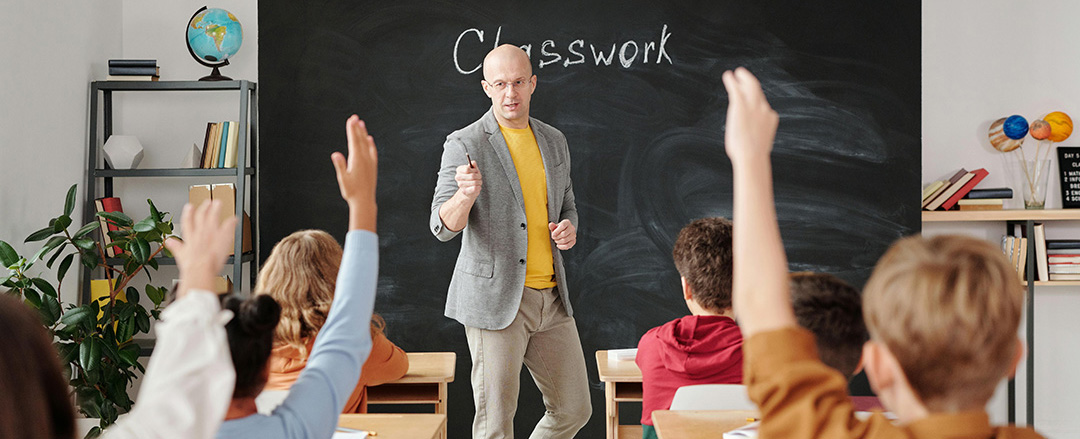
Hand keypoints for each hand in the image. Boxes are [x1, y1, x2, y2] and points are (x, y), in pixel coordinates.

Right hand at [164, 200, 236, 297]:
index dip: (188, 212)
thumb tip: (168, 242)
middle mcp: (200, 232)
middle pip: (202, 216)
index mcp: (190, 237)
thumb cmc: (191, 266)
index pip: (187, 221)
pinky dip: (231, 222)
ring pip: (213, 217)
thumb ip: (175, 246)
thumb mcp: (180, 255)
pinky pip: (228, 227)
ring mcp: (211, 233)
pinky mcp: (222, 237)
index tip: (189, 206)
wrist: (201, 269)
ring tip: (218, 203)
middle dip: (204, 207)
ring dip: (216, 209)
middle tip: (208, 201)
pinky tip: (234, 218)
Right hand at [331, 115, 378, 231]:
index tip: (351, 119)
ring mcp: (370, 162)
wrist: (365, 201)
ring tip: (361, 123)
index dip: (352, 129)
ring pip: (367, 144)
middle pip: (361, 140)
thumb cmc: (352, 192)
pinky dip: (371, 144)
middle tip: (355, 116)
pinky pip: (372, 151)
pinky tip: (369, 139)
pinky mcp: (373, 166)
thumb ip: (340, 165)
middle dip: (357, 128)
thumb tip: (335, 154)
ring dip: (363, 133)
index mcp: (357, 160)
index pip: (354, 141)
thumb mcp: (343, 179)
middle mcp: (365, 159)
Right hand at [455, 161, 482, 199]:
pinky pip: (475, 188)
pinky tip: (477, 187)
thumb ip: (474, 165)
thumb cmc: (472, 178)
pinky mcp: (464, 191)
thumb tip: (473, 163)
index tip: (476, 171)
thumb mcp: (474, 170)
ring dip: (479, 182)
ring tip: (478, 182)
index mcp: (459, 169)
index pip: (467, 169)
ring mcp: (460, 184)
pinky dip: (479, 187)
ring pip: (475, 182)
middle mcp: (457, 177)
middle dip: (479, 176)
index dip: (474, 170)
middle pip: (472, 176)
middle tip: (479, 177)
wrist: (470, 190)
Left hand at [549, 219, 575, 249]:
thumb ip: (552, 226)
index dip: (557, 231)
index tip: (553, 235)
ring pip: (565, 240)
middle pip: (564, 234)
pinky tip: (558, 245)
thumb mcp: (554, 227)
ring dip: (558, 242)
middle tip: (554, 238)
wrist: (563, 232)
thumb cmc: (558, 229)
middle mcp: (572, 228)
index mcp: (567, 222)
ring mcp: (574, 235)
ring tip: (556, 240)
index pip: (563, 225)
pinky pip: (568, 245)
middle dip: (557, 237)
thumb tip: (550, 224)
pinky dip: (561, 246)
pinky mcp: (574, 241)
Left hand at [721, 67, 778, 163]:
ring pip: (749, 86)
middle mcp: (764, 108)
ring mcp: (753, 105)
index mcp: (770, 118)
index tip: (750, 95)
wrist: (751, 156)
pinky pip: (736, 89)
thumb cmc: (752, 156)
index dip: (755, 98)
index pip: (763, 103)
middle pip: (758, 91)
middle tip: (744, 76)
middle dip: (751, 82)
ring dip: (743, 77)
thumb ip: (756, 135)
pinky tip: (727, 76)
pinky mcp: (741, 105)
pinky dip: (731, 81)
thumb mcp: (758, 143)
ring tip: (737, 73)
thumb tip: (749, 142)